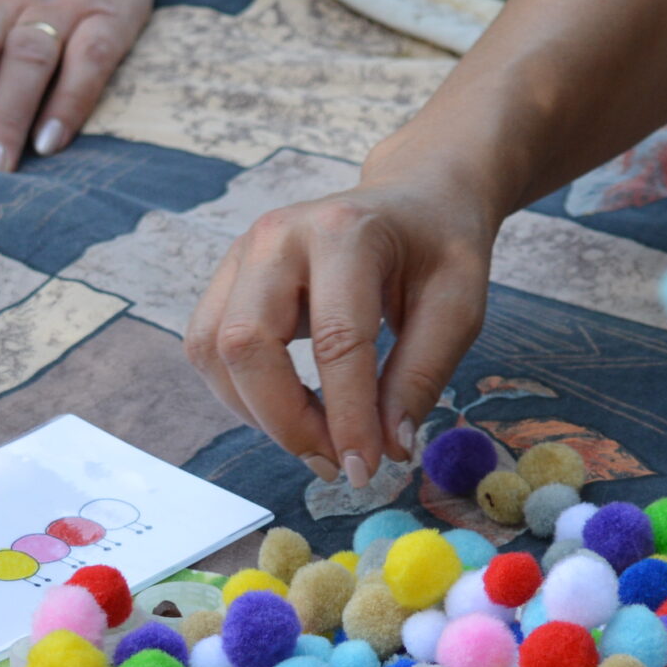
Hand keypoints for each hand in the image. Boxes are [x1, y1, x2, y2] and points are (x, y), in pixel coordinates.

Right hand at [185, 163, 499, 484]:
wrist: (415, 197)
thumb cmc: (439, 249)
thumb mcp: (458, 308)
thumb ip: (420, 376)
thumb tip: (387, 449)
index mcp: (345, 232)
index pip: (335, 340)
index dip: (346, 416)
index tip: (366, 470)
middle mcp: (278, 235)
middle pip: (248, 343)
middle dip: (286, 421)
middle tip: (336, 464)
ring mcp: (242, 252)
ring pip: (214, 351)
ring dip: (259, 414)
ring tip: (318, 440)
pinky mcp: (227, 277)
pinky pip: (208, 348)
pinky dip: (242, 395)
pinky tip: (290, 410)